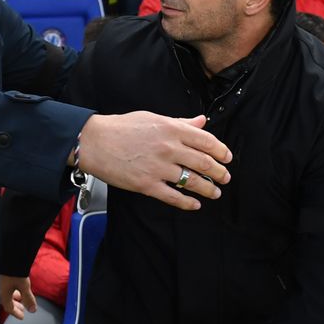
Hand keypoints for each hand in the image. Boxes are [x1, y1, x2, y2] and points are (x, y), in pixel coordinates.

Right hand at [0, 275, 35, 319]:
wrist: (7, 256)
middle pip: (6, 302)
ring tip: (20, 296)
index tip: (22, 317)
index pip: (8, 308)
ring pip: (4, 294)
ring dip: (13, 297)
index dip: (16, 313)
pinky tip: (15, 287)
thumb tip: (33, 310)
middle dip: (15, 305)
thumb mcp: (24, 286)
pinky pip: (4, 288)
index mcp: (2, 295)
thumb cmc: (15, 271)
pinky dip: (10, 291)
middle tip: (22, 308)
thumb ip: (28, 298)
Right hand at [77, 112, 231, 210]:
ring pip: (193, 181)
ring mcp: (159, 168)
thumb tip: (201, 121)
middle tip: (225, 178)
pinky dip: (188, 202)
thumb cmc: (122, 127)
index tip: (228, 158)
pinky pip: (173, 196)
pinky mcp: (147, 185)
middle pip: (204, 163)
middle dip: (219, 173)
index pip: (207, 141)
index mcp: (172, 129)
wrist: (95, 142)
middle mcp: (169, 148)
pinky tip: (195, 204)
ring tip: (214, 192)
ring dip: (208, 189)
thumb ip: (180, 122)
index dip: (222, 151)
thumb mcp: (153, 118)